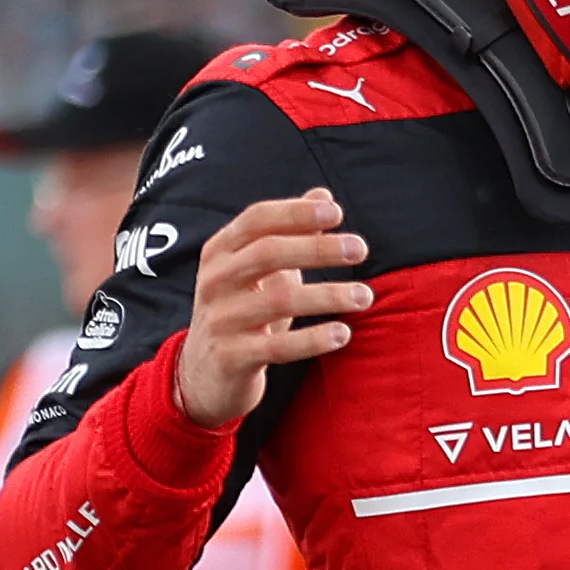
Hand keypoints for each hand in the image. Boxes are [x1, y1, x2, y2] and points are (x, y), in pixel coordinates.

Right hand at [174, 189, 372, 427]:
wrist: (203, 374)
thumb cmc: (241, 311)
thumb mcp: (257, 270)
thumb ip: (289, 232)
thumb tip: (324, 196)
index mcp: (219, 252)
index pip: (257, 220)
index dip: (296, 213)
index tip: (338, 213)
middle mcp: (214, 281)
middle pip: (268, 253)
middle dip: (318, 248)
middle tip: (360, 249)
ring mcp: (221, 320)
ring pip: (279, 300)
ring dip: (328, 295)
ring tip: (365, 295)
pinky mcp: (231, 357)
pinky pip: (278, 347)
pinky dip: (314, 339)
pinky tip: (344, 333)